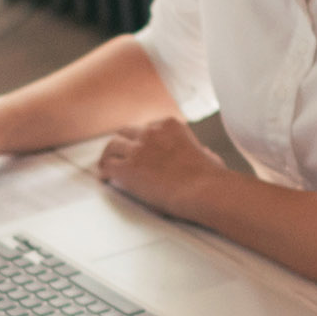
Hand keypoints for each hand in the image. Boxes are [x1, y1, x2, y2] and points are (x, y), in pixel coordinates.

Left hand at [95, 116, 224, 217]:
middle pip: (126, 132)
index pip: (147, 127)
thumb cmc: (211, 178)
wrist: (204, 190)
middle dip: (122, 144)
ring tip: (106, 166)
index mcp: (169, 125)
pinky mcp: (127, 169)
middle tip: (118, 155)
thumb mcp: (209, 155)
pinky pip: (107, 166)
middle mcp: (150, 132)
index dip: (141, 140)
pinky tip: (105, 179)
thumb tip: (205, 154)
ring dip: (109, 156)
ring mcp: (137, 149)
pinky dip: (105, 173)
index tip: (139, 149)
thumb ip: (201, 151)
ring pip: (112, 147)